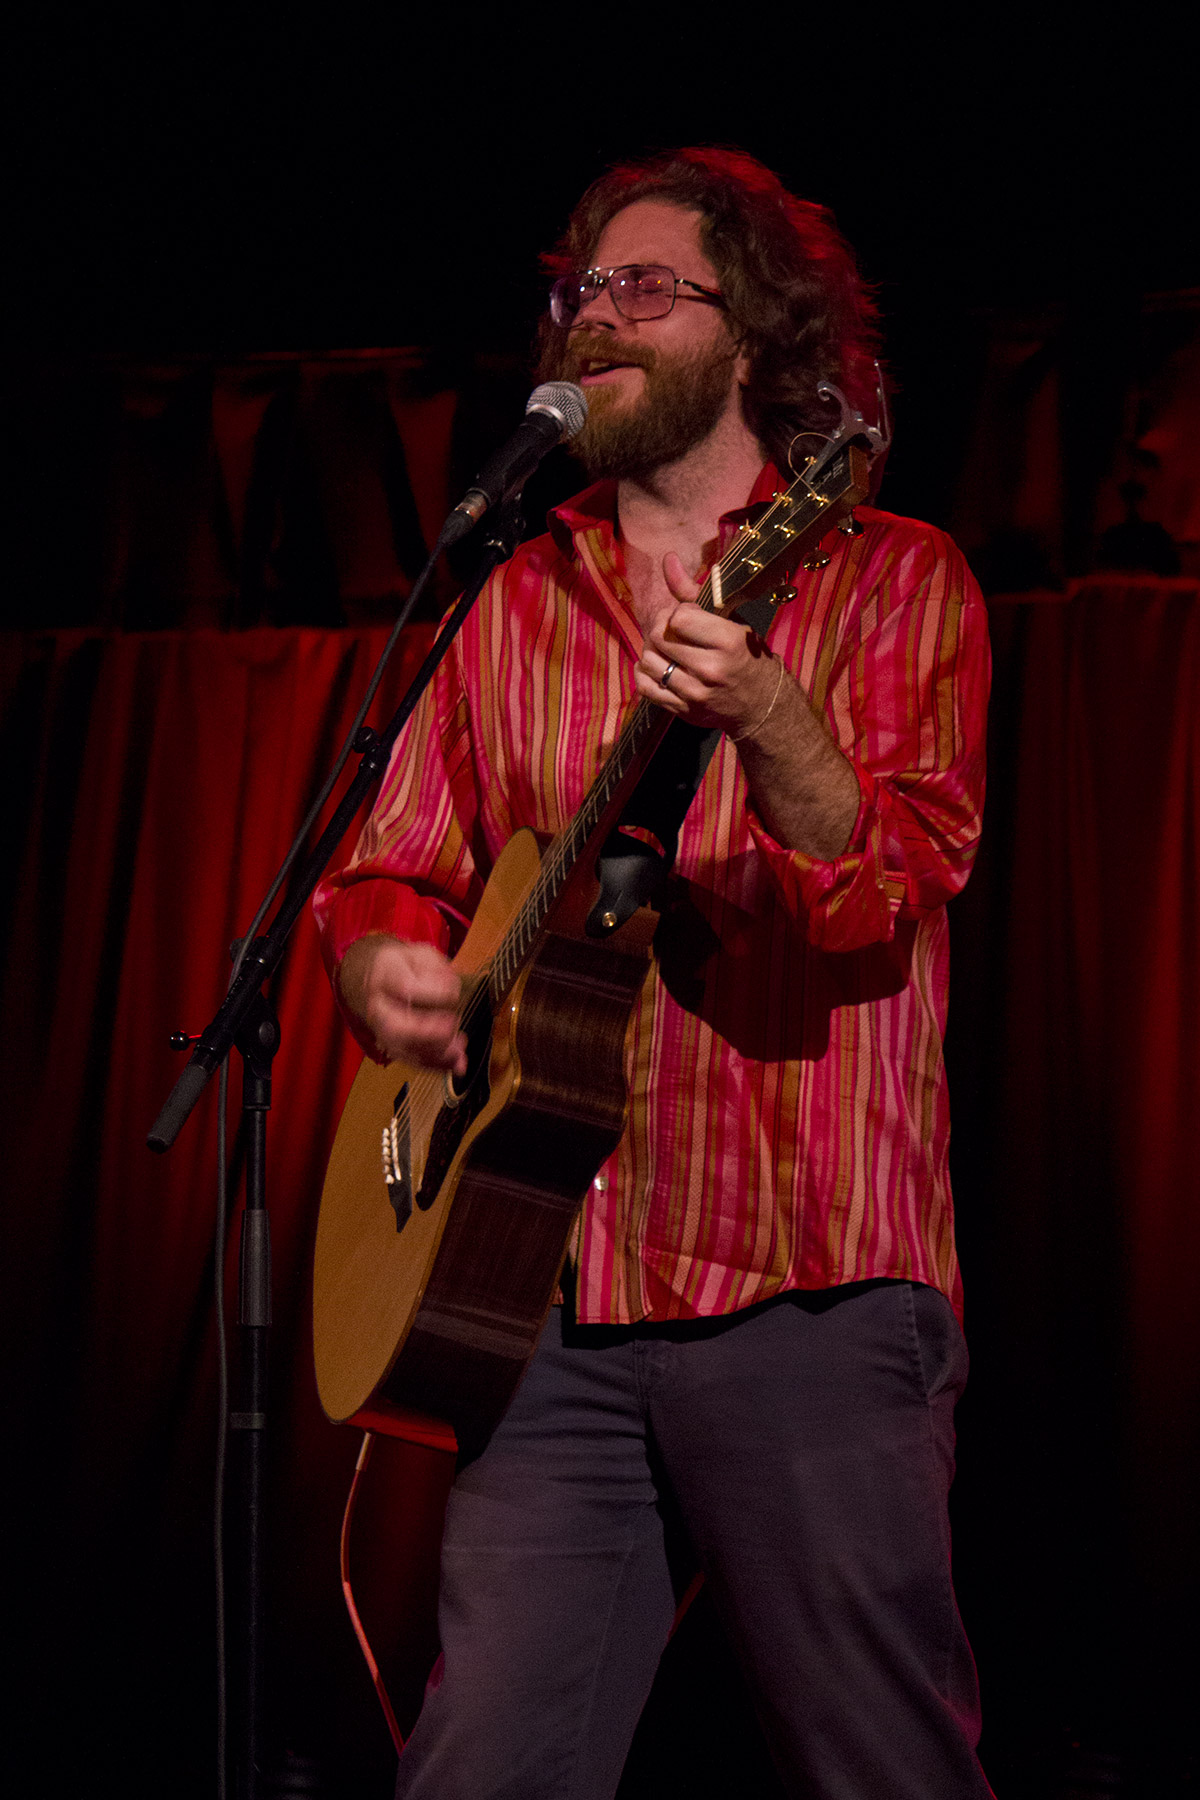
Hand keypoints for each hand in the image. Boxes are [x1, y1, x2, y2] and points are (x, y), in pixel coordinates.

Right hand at [337, 935, 466, 1074]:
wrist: (376, 980)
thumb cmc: (404, 966)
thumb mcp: (420, 954)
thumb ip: (438, 969)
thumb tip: (452, 988)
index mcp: (385, 976)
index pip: (405, 988)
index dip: (432, 992)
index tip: (453, 991)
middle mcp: (379, 1006)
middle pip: (395, 1027)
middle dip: (427, 1032)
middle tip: (452, 1025)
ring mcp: (382, 1029)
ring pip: (403, 1050)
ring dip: (435, 1054)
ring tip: (460, 1050)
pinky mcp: (392, 1046)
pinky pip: (412, 1062)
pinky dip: (436, 1066)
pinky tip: (457, 1063)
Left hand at [633, 552, 779, 736]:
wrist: (761, 703)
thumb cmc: (744, 654)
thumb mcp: (728, 619)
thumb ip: (692, 590)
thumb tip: (667, 558)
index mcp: (727, 641)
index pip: (678, 616)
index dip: (676, 613)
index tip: (685, 617)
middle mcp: (711, 669)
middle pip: (659, 637)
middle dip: (660, 629)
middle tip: (671, 631)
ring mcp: (696, 693)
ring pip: (648, 662)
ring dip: (651, 652)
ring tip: (665, 650)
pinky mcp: (684, 711)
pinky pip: (645, 687)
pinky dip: (644, 673)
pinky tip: (656, 667)